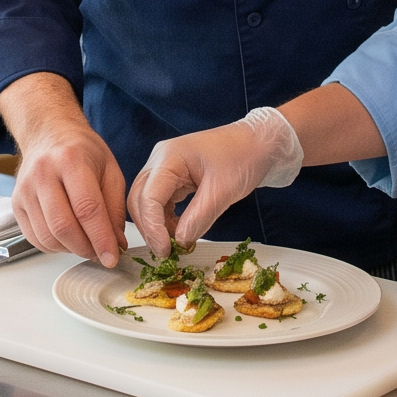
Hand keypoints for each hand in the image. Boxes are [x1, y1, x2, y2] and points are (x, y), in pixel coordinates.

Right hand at [10, 116, 128, 266]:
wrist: (48, 134)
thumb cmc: (82, 151)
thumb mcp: (110, 169)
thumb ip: (115, 208)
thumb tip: (116, 244)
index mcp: (71, 160)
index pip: (87, 209)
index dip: (101, 239)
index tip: (112, 258)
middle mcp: (43, 173)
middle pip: (63, 226)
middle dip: (86, 248)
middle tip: (100, 252)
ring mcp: (25, 189)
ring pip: (47, 237)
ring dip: (70, 249)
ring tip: (85, 242)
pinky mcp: (16, 203)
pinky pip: (34, 238)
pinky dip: (54, 246)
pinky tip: (66, 237)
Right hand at [126, 107, 302, 253]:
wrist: (258, 144)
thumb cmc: (243, 157)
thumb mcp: (223, 190)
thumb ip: (199, 217)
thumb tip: (179, 241)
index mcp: (169, 157)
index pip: (148, 197)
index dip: (153, 227)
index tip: (165, 250)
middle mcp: (160, 160)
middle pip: (138, 199)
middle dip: (149, 228)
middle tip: (166, 253)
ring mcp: (164, 167)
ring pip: (145, 202)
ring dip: (155, 225)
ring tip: (173, 245)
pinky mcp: (173, 176)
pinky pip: (158, 201)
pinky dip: (164, 219)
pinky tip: (177, 231)